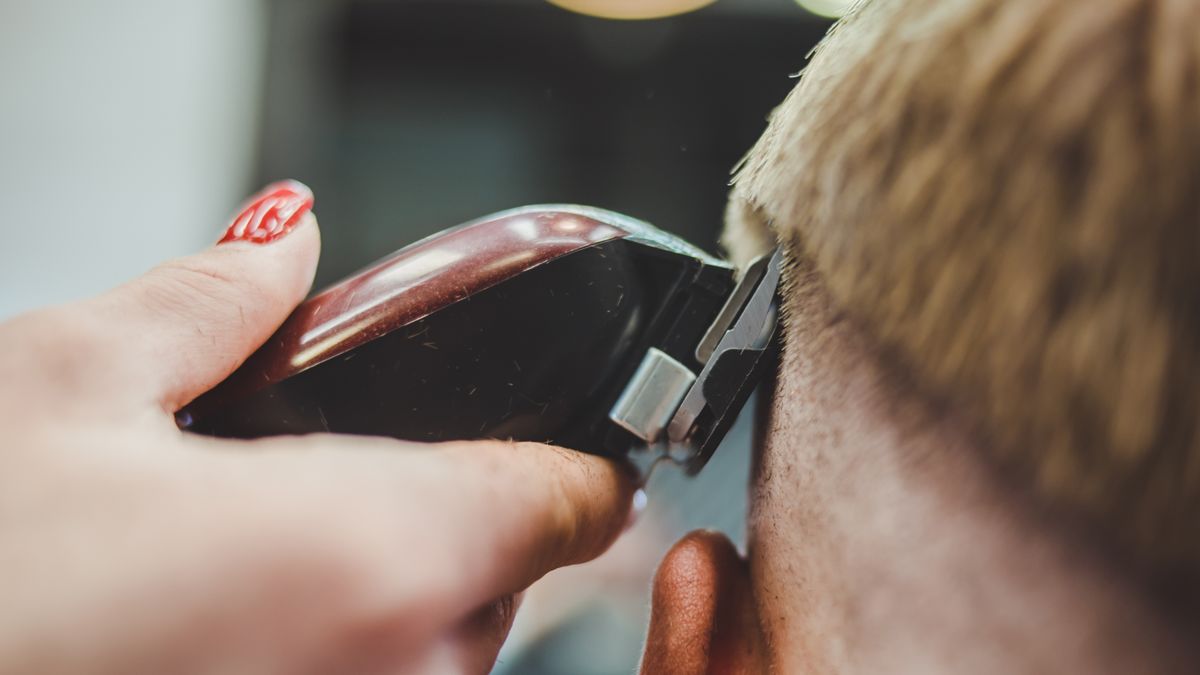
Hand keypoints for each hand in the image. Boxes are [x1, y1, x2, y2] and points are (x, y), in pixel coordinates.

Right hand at [0, 184, 632, 674]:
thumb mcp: (56, 391)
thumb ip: (208, 303)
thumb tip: (280, 237)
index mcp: (379, 557)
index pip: (568, 498)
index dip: (560, 452)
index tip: (541, 434)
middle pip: (500, 578)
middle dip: (432, 522)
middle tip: (310, 490)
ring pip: (435, 655)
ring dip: (372, 603)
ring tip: (237, 573)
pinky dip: (326, 658)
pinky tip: (215, 637)